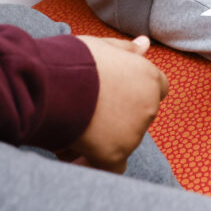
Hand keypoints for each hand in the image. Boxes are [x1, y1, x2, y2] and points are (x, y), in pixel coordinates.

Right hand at [69, 35, 166, 172]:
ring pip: (123, 141)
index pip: (158, 89)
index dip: (134, 91)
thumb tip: (145, 43)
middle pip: (138, 116)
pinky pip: (112, 167)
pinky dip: (96, 163)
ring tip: (72, 127)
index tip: (113, 91)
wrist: (52, 83)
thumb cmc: (73, 59)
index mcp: (149, 78)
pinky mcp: (115, 155)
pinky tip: (75, 155)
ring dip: (102, 138)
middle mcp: (148, 107)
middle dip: (117, 116)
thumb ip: (126, 50)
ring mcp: (133, 133)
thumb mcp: (102, 46)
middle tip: (86, 108)